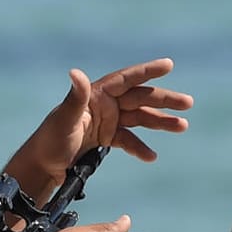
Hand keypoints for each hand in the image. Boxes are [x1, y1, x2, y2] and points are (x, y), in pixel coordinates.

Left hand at [9, 58, 192, 187]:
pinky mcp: (106, 139)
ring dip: (161, 123)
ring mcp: (107, 121)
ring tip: (182, 127)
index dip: (147, 71)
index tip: (169, 65)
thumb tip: (75, 73)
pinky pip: (129, 140)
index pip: (127, 79)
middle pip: (140, 98)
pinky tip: (151, 156)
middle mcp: (105, 104)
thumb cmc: (50, 140)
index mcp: (96, 95)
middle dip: (164, 100)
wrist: (43, 166)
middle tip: (188, 103)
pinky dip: (141, 147)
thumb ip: (75, 97)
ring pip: (140, 118)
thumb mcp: (64, 119)